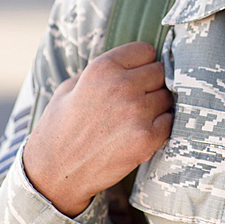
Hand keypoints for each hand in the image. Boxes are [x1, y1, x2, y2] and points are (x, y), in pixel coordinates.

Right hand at [23, 42, 172, 216]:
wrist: (54, 174)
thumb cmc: (60, 128)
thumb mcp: (71, 87)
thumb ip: (103, 71)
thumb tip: (130, 63)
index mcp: (103, 68)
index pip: (146, 50)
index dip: (141, 63)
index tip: (135, 74)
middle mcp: (123, 85)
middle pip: (160, 72)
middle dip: (150, 84)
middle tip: (134, 100)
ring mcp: (137, 112)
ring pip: (167, 97)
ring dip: (157, 105)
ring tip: (135, 118)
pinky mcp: (147, 138)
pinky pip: (170, 121)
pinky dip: (160, 126)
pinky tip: (141, 132)